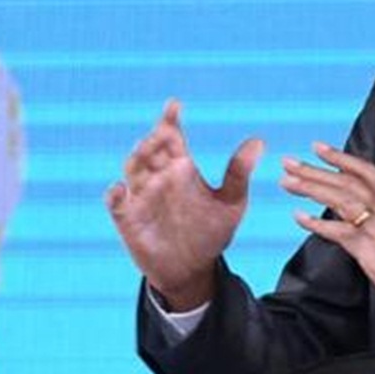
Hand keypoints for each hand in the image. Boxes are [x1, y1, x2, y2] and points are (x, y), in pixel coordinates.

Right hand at [105, 99, 263, 309]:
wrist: (194, 268)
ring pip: (133, 170)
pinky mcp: (129, 219)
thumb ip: (239, 172)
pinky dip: (115, 194)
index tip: (174, 105)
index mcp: (182, 169)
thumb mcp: (231, 203)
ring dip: (138, 159)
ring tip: (148, 148)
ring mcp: (142, 197)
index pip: (173, 139)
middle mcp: (159, 178)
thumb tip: (259, 141)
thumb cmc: (212, 232)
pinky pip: (117, 203)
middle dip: (156, 139)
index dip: (170, 121)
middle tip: (166, 132)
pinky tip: (121, 189)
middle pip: (151, 150)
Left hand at [280, 143, 374, 329]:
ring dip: (312, 188)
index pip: (369, 173)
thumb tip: (370, 222)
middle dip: (317, 170)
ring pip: (341, 199)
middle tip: (291, 163)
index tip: (321, 149)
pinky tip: (300, 217)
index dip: (343, 159)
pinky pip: (339, 232)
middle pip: (349, 182)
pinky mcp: (372, 250)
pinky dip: (317, 223)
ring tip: (289, 182)